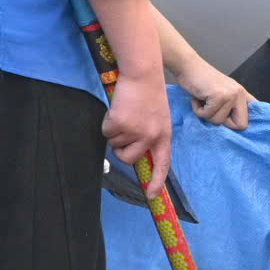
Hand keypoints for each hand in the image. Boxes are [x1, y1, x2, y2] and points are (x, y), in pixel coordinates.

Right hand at [102, 69, 173, 187]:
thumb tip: (137, 153)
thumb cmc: (149, 93)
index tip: (151, 195)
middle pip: (129, 159)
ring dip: (115, 131)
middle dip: (121, 149)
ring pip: (115, 143)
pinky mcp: (119, 123)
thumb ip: (151, 135)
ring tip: (125, 113)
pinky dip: (107, 122)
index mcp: (163, 136)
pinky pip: (106, 131)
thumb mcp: (158, 118)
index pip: (162, 165)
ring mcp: (135, 131)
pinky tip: (118, 109)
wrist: (142, 74)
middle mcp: (150, 137)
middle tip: (124, 130)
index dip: (156, 182)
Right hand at [177, 60, 252, 130]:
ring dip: (206, 114)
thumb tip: (236, 128)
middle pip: (241, 125)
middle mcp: (239, 93)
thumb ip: (231, 106)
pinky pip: (207, 115)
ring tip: (203, 99)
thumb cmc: (202, 81)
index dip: (236, 123)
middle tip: (212, 108)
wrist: (188, 66)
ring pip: (219, 121)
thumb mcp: (222, 92)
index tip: (224, 118)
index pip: (250, 118)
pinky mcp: (218, 96)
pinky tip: (198, 98)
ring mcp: (230, 95)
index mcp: (242, 94)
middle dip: (222, 121)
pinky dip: (198, 110)